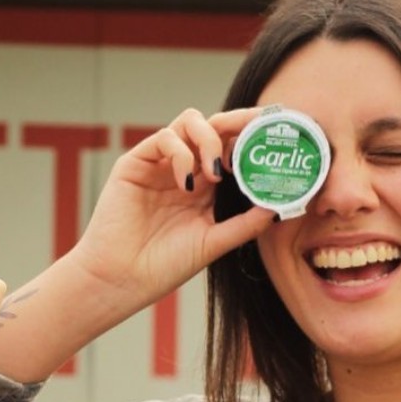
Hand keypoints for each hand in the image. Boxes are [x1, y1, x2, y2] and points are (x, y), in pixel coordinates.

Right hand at [67, 107, 275, 309]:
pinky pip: (164, 139)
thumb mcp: (213, 243)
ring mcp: (161, 163)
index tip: (279, 134)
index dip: (253, 138)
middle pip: (215, 126)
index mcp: (205, 186)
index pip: (233, 148)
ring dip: (210, 138)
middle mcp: (185, 168)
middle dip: (239, 122)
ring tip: (216, 171)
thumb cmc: (163, 266)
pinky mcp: (136, 162)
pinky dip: (181, 154)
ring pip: (189, 122)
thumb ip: (244, 224)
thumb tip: (279, 206)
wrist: (121, 280)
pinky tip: (186, 183)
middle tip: (258, 129)